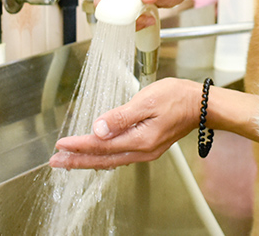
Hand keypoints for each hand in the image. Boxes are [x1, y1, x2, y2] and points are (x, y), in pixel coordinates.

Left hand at [49, 78, 198, 169]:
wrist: (202, 104)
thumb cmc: (178, 98)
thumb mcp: (147, 101)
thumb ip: (121, 116)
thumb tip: (98, 128)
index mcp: (141, 140)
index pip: (101, 145)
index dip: (79, 145)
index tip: (61, 145)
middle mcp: (143, 150)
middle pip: (102, 159)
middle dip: (77, 161)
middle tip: (56, 161)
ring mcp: (147, 151)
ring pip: (110, 160)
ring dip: (87, 160)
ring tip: (69, 160)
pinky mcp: (149, 146)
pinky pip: (120, 156)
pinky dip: (103, 157)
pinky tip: (96, 155)